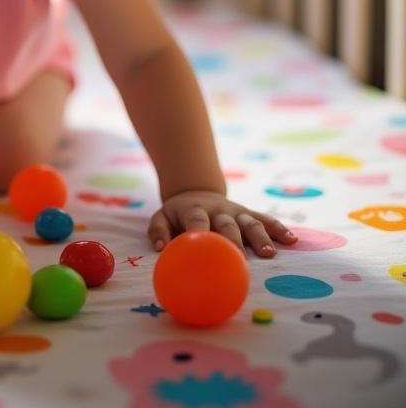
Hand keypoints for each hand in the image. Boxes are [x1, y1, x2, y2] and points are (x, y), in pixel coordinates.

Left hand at [149, 191, 297, 257]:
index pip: (198, 221)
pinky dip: (279, 228)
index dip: (202, 234)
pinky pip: (266, 219)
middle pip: (228, 224)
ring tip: (269, 254)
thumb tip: (162, 248)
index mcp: (194, 211)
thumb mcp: (162, 217)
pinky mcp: (249, 214)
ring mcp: (236, 212)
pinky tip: (292, 239)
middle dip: (235, 240)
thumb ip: (158, 230)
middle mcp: (218, 211)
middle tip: (241, 259)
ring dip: (260, 237)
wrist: (195, 192)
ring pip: (250, 222)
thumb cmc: (178, 215)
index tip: (206, 251)